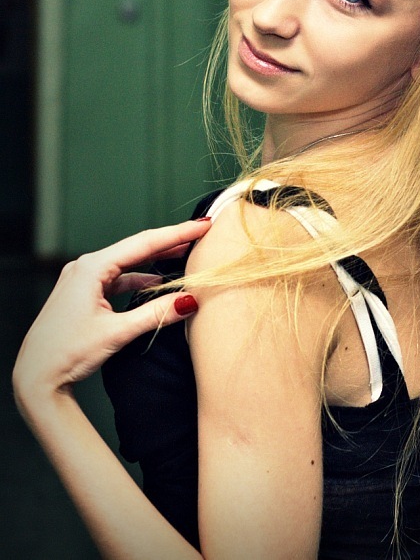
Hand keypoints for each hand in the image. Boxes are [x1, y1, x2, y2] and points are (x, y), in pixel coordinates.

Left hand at [13, 218, 211, 408]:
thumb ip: (155, 314)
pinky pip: (117, 278)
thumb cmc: (67, 353)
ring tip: (185, 254)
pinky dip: (139, 278)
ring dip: (155, 260)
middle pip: (137, 248)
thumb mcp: (117, 332)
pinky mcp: (83, 292)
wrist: (34, 377)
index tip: (203, 224)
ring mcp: (83, 278)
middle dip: (170, 241)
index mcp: (92, 267)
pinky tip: (157, 282)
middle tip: (201, 233)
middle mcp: (85, 266)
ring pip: (128, 262)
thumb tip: (190, 300)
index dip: (177, 233)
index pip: (144, 243)